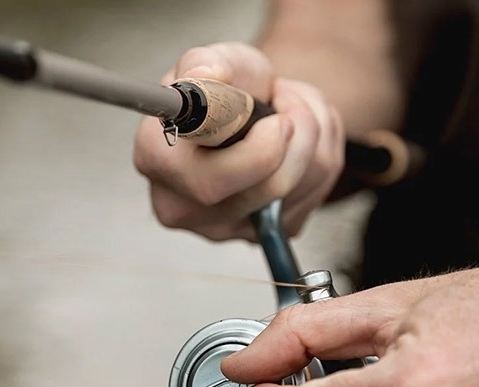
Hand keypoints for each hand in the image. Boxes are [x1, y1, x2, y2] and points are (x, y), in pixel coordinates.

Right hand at [132, 42, 345, 240]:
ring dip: (314, 135)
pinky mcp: (266, 234)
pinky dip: (321, 155)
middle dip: (298, 134)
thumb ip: (204, 63)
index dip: (257, 152)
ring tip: (291, 111)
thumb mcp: (211, 60)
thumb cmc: (222, 88)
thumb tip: (206, 76)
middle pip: (266, 190)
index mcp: (156, 161)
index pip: (208, 182)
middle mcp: (184, 207)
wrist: (248, 109)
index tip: (278, 119)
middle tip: (288, 104)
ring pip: (299, 188)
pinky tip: (298, 141)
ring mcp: (226, 229)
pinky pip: (314, 196)